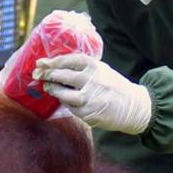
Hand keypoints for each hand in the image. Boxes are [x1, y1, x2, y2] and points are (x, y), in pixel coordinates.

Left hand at [32, 54, 151, 133]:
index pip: (70, 60)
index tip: (42, 62)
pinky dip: (66, 103)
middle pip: (63, 75)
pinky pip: (71, 107)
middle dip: (48, 74)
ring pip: (64, 94)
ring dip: (53, 90)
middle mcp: (93, 80)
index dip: (54, 61)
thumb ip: (84, 69)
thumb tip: (57, 67)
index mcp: (96, 67)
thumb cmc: (114, 87)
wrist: (134, 107)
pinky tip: (64, 99)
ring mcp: (90, 97)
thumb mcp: (103, 71)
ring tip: (47, 87)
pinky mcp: (89, 113)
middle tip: (38, 74)